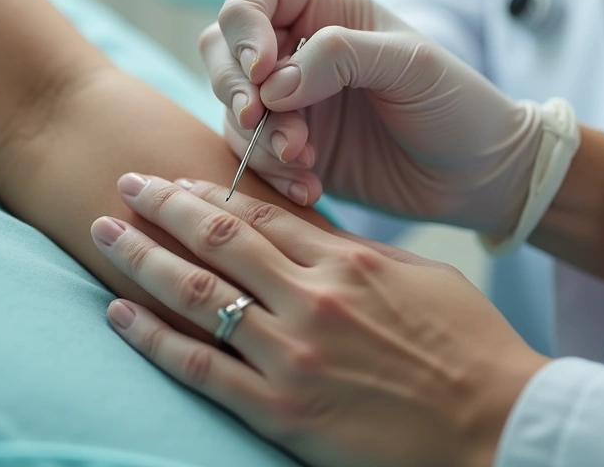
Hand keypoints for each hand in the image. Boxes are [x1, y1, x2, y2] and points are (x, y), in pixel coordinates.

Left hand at [90, 174, 548, 466]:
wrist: (499, 426)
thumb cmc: (472, 351)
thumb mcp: (422, 281)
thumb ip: (362, 257)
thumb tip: (318, 238)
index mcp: (348, 262)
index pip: (261, 214)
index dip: (209, 193)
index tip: (175, 176)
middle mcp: (312, 297)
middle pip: (219, 239)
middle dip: (163, 206)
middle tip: (124, 181)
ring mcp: (293, 352)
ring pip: (198, 293)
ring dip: (143, 258)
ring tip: (104, 233)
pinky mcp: (282, 408)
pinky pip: (201, 366)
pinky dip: (152, 337)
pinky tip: (118, 313)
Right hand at [203, 0, 573, 235]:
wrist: (478, 175)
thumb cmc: (457, 105)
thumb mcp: (411, 64)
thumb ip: (341, 56)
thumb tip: (273, 81)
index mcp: (327, 10)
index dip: (242, 22)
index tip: (262, 68)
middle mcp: (299, 51)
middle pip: (223, 47)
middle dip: (234, 86)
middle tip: (262, 119)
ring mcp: (292, 103)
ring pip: (232, 107)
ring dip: (257, 138)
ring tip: (305, 162)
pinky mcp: (292, 151)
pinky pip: (250, 156)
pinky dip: (269, 173)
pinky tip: (309, 188)